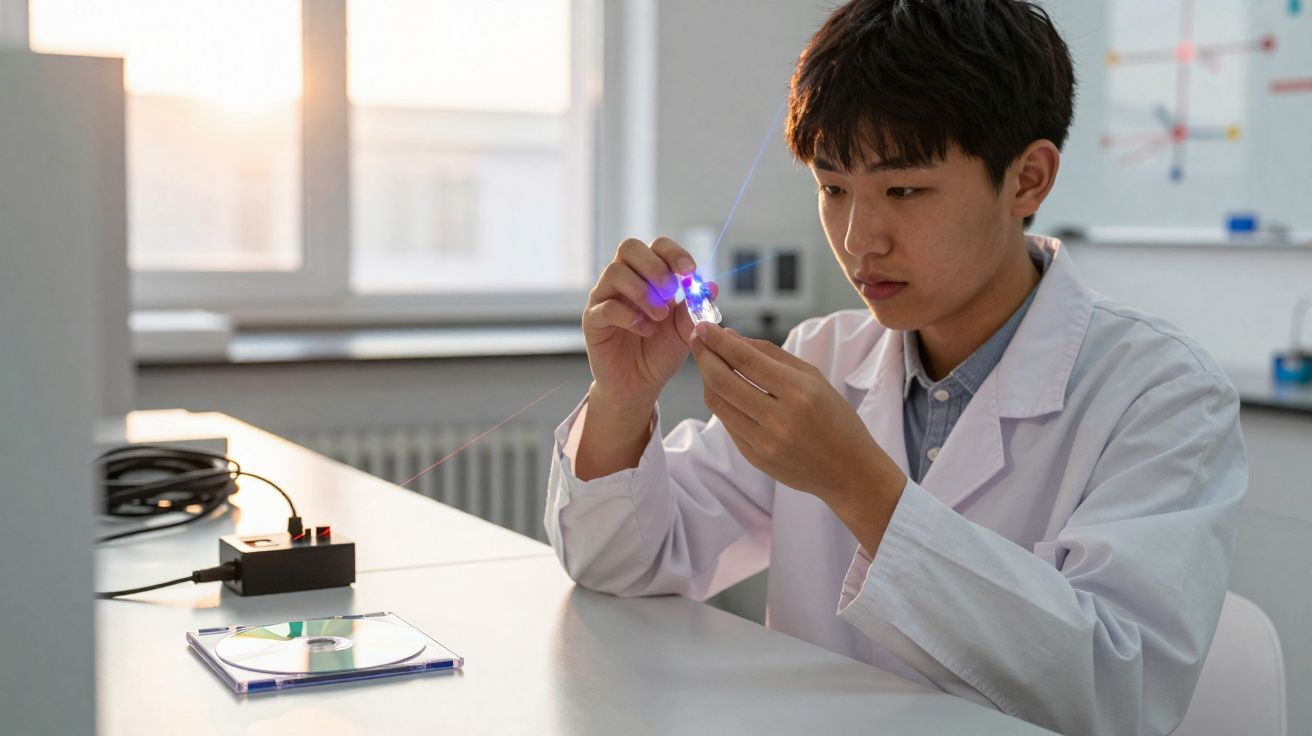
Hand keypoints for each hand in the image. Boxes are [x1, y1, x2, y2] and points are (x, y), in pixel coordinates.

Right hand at [582, 237, 716, 407]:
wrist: (640, 385)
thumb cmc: (659, 352)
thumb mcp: (685, 331)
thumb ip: (695, 309)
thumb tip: (712, 286)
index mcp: (648, 275)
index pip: (656, 246)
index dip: (674, 253)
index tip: (689, 271)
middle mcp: (623, 280)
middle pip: (629, 248)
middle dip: (655, 267)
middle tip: (671, 292)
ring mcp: (604, 297)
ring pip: (615, 273)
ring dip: (643, 292)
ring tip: (660, 316)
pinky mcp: (593, 320)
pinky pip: (606, 307)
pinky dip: (630, 317)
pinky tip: (646, 330)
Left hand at [689, 322, 905, 544]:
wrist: (849, 471)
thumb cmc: (835, 418)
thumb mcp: (813, 377)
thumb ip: (771, 354)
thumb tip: (732, 337)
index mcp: (799, 393)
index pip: (746, 360)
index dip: (719, 341)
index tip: (703, 326)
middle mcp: (779, 419)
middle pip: (723, 382)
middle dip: (704, 356)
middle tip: (697, 339)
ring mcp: (764, 442)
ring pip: (718, 404)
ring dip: (707, 379)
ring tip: (709, 362)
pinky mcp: (755, 458)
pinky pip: (727, 423)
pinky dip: (722, 402)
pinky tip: (725, 389)